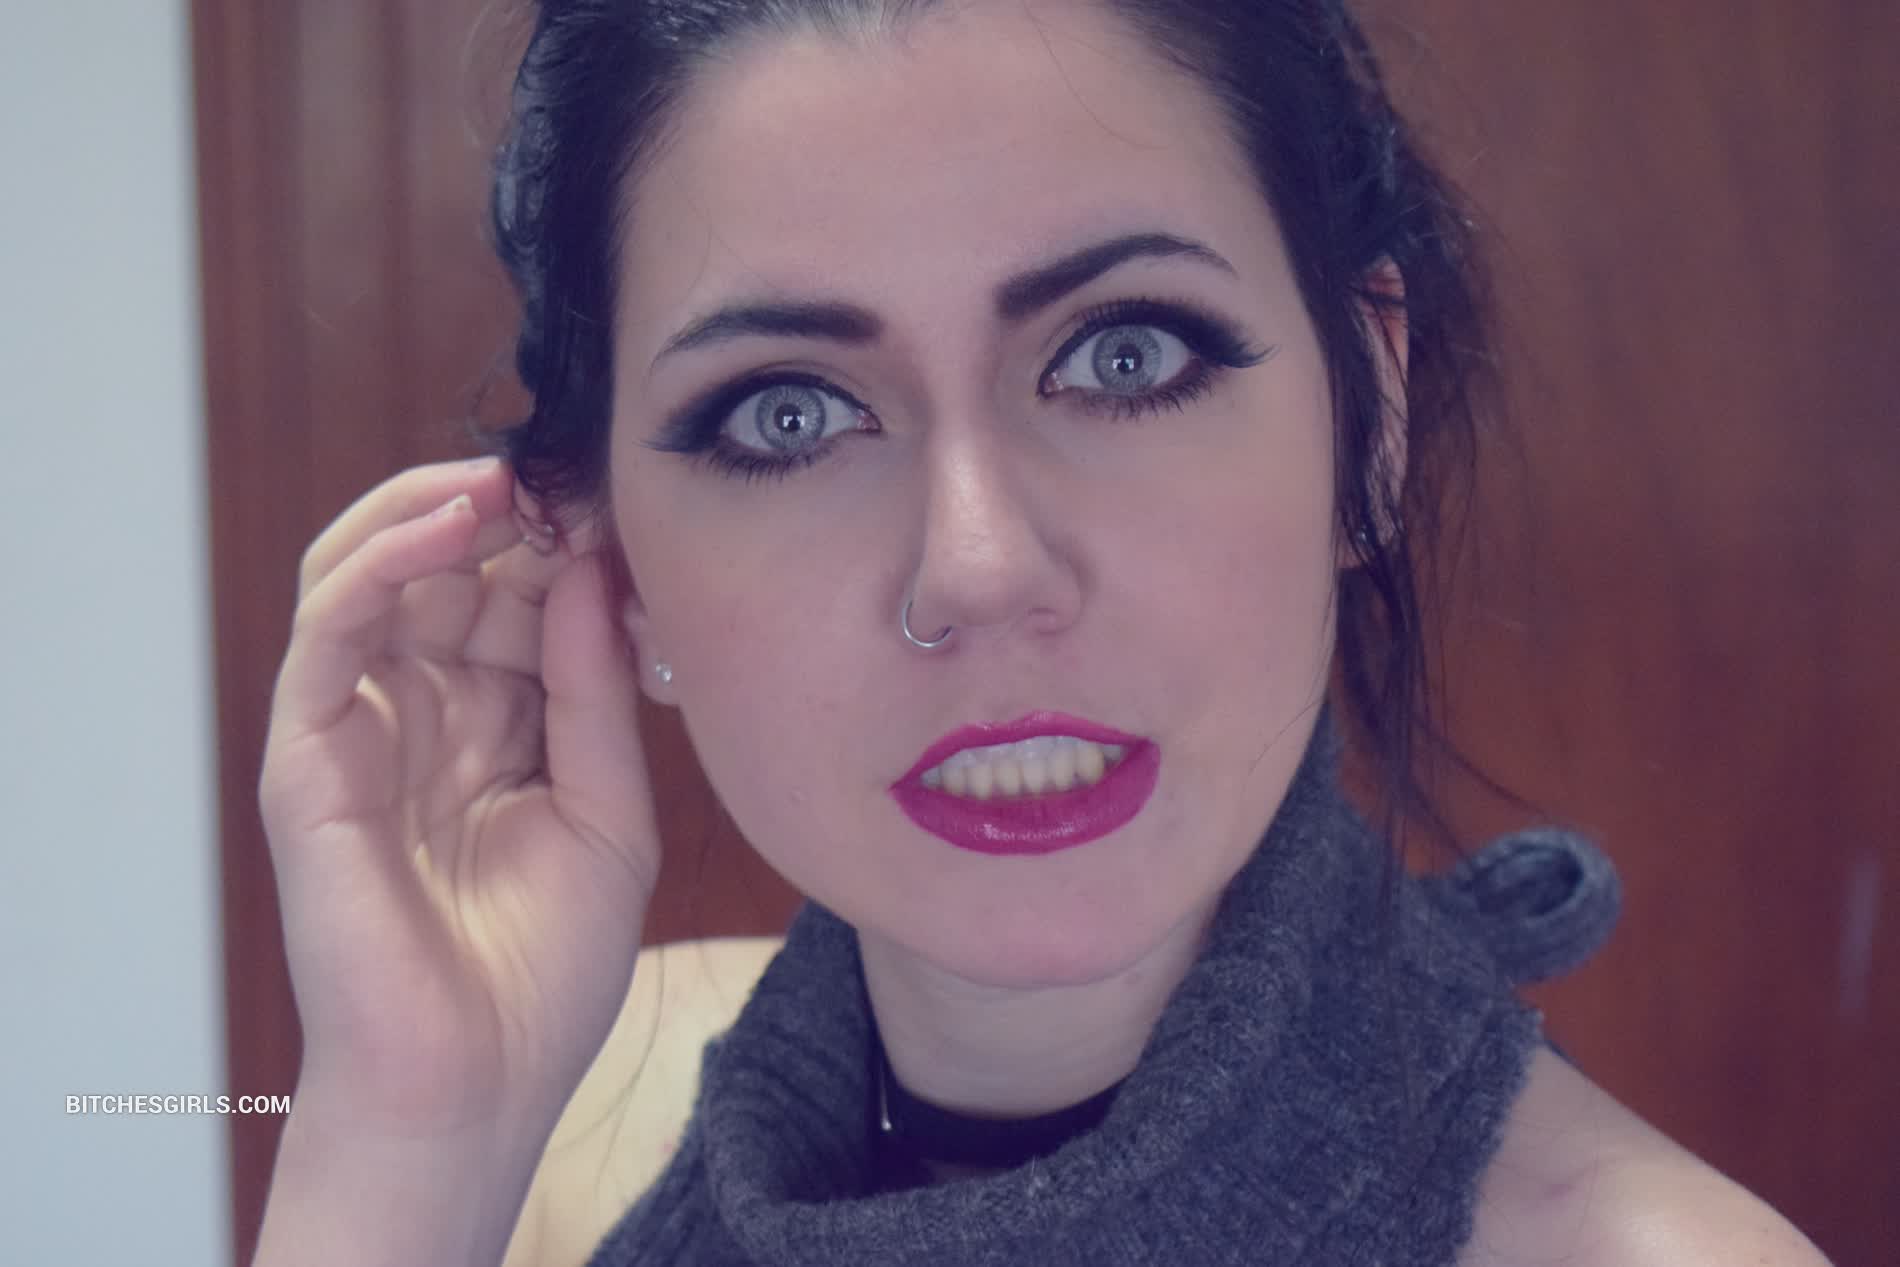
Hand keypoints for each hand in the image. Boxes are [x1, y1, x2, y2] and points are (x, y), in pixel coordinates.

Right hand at [258, 458, 659, 1141]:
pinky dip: (380, 559)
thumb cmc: (545, 968)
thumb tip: (590, 570)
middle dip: (509, 519)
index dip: (563, 549)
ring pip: (372, 574)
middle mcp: (423, 715)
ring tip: (506, 483)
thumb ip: (594, 692)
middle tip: (574, 484)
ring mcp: (359, 727)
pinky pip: (329, 627)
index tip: (624, 510)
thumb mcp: (611, 812)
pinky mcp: (306, 752)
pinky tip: (450, 525)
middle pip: (448, 573)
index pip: (514, 602)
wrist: (478, 1081)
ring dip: (435, 512)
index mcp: (494, 728)